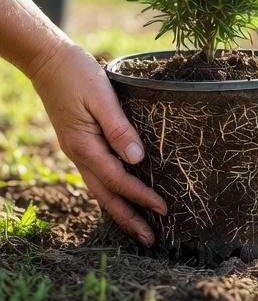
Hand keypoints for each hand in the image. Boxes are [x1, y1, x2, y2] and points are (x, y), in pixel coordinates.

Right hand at [27, 40, 165, 244]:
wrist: (49, 61)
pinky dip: (113, 191)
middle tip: (151, 240)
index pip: (118, 179)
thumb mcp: (102, 96)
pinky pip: (98, 175)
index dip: (141, 196)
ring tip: (141, 227)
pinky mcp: (81, 143)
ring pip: (101, 188)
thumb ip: (119, 127)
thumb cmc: (78, 74)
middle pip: (106, 195)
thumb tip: (137, 159)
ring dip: (121, 209)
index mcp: (84, 145)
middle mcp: (79, 153)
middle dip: (129, 218)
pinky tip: (124, 195)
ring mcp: (78, 150)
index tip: (164, 208)